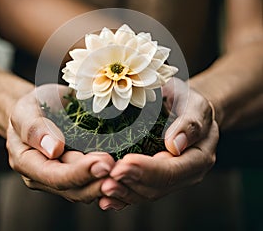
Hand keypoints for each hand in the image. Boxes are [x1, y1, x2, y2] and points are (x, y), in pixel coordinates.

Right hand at [7, 84, 117, 202]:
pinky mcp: (78, 169)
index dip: (80, 173)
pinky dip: (110, 178)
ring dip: (108, 184)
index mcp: (28, 163)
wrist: (40, 107)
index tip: (103, 163)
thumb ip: (34, 129)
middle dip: (99, 180)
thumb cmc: (32, 106)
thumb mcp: (26, 110)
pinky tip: (126, 172)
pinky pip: (94, 180)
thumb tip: (54, 149)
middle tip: (121, 168)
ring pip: (87, 189)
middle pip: (74, 188)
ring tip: (127, 173)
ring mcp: (63, 174)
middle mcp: (45, 175)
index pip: (55, 176)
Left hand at [99, 78, 218, 206]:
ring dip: (122, 192)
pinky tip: (105, 199)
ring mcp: (169, 178)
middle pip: (156, 187)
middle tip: (107, 177)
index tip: (124, 163)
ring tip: (102, 186)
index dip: (147, 169)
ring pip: (145, 193)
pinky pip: (138, 191)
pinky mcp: (154, 177)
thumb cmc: (189, 102)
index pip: (171, 170)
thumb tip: (174, 146)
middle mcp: (184, 174)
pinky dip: (122, 196)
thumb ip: (190, 124)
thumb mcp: (195, 105)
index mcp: (198, 158)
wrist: (185, 107)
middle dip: (130, 182)